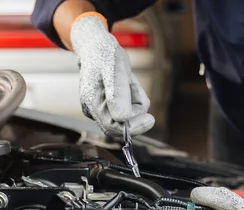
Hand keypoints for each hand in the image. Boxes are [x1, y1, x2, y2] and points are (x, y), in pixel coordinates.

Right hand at [70, 15, 154, 136]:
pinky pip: (128, 109)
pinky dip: (132, 97)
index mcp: (92, 103)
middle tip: (132, 84)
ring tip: (127, 79)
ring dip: (134, 98)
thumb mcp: (115, 69)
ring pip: (128, 116)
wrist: (97, 46)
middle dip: (134, 109)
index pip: (114, 128)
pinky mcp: (108, 107)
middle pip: (121, 126)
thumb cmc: (106, 55)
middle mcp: (94, 110)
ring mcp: (100, 110)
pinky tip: (126, 83)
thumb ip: (117, 94)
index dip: (133, 127)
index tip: (151, 119)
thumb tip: (122, 119)